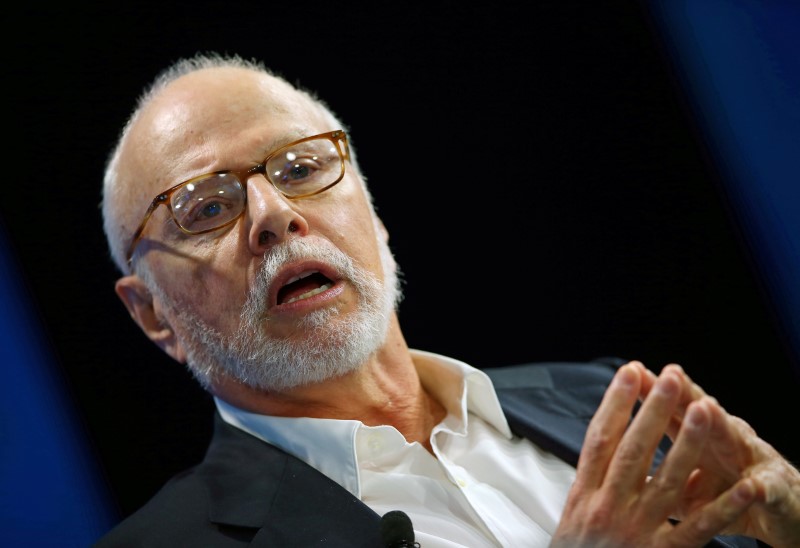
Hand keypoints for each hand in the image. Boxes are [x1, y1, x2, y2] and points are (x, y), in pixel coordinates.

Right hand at [551, 361, 799, 546]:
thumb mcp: (570, 522)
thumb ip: (590, 488)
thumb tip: (604, 448)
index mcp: (583, 498)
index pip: (598, 440)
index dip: (614, 404)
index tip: (629, 372)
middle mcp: (607, 510)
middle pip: (631, 451)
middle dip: (651, 411)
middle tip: (669, 377)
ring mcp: (635, 533)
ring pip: (666, 481)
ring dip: (687, 444)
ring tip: (703, 409)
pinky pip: (697, 529)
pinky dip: (722, 508)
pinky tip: (743, 487)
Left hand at [636, 362, 799, 546]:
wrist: (786, 512)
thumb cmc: (731, 493)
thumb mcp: (689, 484)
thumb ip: (660, 472)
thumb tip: (618, 465)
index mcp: (702, 439)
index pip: (672, 410)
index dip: (653, 392)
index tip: (632, 372)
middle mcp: (727, 441)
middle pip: (704, 413)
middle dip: (685, 393)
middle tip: (669, 373)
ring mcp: (753, 462)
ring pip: (736, 439)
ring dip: (720, 425)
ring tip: (706, 409)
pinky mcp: (776, 492)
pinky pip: (767, 490)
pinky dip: (759, 488)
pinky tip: (752, 486)